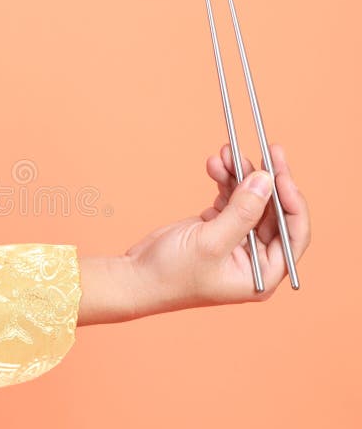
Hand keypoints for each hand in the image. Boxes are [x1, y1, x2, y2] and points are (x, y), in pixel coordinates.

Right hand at [77, 144, 310, 325]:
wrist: (135, 278)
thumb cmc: (171, 275)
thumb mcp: (211, 243)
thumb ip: (242, 212)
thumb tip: (267, 180)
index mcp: (262, 273)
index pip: (293, 234)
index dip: (292, 201)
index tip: (280, 173)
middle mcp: (254, 258)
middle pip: (273, 211)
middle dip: (263, 180)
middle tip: (267, 150)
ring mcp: (235, 241)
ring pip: (250, 200)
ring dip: (240, 175)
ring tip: (226, 153)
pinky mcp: (216, 227)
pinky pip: (229, 198)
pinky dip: (224, 180)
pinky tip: (215, 164)